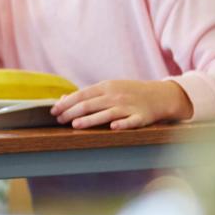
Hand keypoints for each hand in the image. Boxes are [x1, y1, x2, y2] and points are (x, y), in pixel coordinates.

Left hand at [51, 79, 192, 129]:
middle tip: (59, 120)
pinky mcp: (142, 117)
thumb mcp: (109, 88)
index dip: (67, 103)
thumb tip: (63, 99)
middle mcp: (116, 96)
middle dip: (73, 112)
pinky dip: (123, 124)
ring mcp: (129, 106)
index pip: (82, 95)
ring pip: (107, 113)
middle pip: (91, 104)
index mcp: (106, 87)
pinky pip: (131, 121)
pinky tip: (113, 127)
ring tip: (76, 125)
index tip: (54, 111)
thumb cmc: (129, 93)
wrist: (160, 95)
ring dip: (91, 119)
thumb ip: (88, 94)